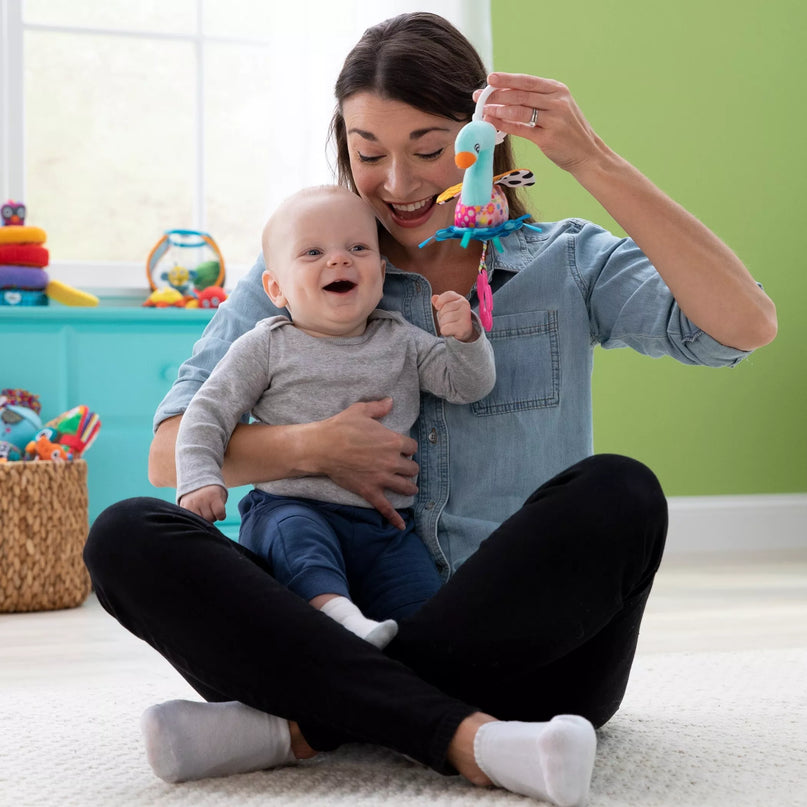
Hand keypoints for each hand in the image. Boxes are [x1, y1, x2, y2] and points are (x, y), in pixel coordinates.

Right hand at [179, 485, 226, 521]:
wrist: (198, 482)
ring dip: (203, 519)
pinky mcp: (183, 507)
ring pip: (200, 521)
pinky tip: (197, 513)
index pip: (220, 513)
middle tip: (210, 511)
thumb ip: (220, 509)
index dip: (221, 516)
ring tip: (203, 512)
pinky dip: (194, 519)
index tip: (220, 513)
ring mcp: (191, 503)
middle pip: (210, 518)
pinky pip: (191, 519)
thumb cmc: (213, 494)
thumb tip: (215, 523)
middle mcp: (202, 499)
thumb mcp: (221, 497)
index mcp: (213, 496)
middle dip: (212, 517)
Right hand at [318, 399, 418, 529]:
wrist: (322, 447)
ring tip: (409, 487)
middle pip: (413, 468)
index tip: (401, 449)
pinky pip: (385, 507)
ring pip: (406, 486)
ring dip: (409, 487)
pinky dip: (394, 518)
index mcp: (393, 441)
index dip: (408, 448)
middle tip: (403, 467)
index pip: (412, 447)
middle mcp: (391, 461)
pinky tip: (401, 526)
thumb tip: (390, 401)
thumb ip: (378, 407)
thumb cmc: (340, 427)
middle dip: (410, 467)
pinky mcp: (370, 491)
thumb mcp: (360, 411)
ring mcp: (381, 478)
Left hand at [433, 291, 475, 341]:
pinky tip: (451, 331)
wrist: (466, 331)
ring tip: (450, 325)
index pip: (448, 295)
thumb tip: (434, 297)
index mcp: (461, 300)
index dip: (440, 301)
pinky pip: (445, 329)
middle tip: (448, 320)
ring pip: (444, 320)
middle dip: (441, 316)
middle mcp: (465, 307)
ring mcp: (465, 317)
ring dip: (443, 324)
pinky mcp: (463, 328)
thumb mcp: (448, 308)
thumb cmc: (454, 318)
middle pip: (444, 309)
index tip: (438, 307)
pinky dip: (445, 332)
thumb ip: (440, 301)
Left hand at [476, 72, 603, 174]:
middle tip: (480, 97)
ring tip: (484, 110)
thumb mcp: (557, 108)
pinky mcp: (548, 138)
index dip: (507, 79)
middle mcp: (557, 102)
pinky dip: (505, 126)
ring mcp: (554, 120)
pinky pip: (521, 129)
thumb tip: (505, 95)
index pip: (527, 81)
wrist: (587, 153)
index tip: (490, 79)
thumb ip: (535, 100)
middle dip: (497, 95)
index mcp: (558, 90)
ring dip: (499, 110)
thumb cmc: (567, 130)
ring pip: (520, 111)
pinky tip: (493, 124)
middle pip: (521, 95)